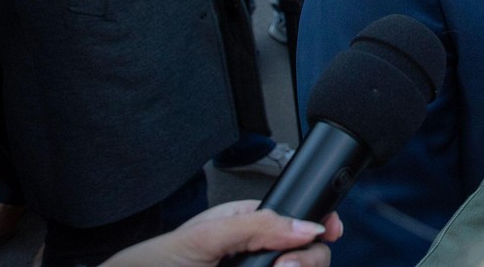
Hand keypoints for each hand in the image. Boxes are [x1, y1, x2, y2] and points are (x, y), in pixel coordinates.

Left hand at [103, 201, 342, 266]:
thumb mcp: (206, 237)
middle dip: (309, 258)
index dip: (319, 224)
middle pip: (309, 253)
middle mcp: (257, 255)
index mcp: (248, 225)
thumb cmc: (154, 265)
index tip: (329, 232)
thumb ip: (257, 227)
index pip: (298, 220)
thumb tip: (305, 225)